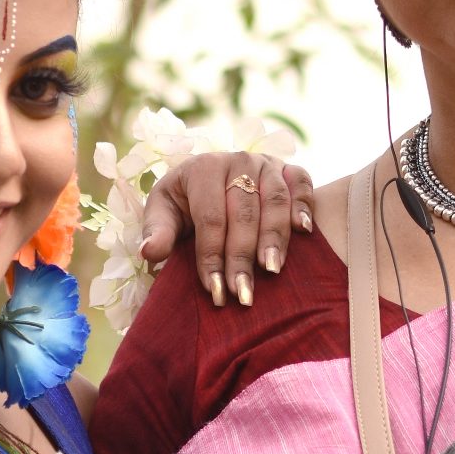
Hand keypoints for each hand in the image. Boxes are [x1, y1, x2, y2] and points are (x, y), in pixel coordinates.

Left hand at [138, 151, 316, 304]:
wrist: (209, 179)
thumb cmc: (184, 202)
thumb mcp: (163, 212)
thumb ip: (157, 231)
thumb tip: (149, 253)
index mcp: (203, 167)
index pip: (211, 217)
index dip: (212, 255)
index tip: (215, 290)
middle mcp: (238, 160)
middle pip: (244, 213)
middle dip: (242, 256)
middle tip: (243, 293)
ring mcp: (266, 163)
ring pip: (275, 201)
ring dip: (276, 237)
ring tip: (272, 270)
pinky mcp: (288, 169)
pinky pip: (302, 182)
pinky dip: (305, 204)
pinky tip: (304, 231)